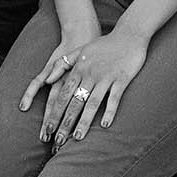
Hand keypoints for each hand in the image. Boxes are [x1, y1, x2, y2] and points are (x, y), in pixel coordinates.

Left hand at [27, 27, 149, 147]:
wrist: (129, 34)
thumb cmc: (103, 45)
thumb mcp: (80, 50)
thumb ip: (62, 64)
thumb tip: (47, 80)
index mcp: (78, 70)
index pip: (63, 95)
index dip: (55, 113)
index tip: (49, 129)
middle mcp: (90, 75)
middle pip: (74, 103)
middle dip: (65, 123)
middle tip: (58, 141)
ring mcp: (106, 77)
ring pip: (92, 103)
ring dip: (84, 121)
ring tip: (78, 138)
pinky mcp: (122, 79)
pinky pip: (114, 98)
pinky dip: (109, 111)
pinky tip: (104, 125)